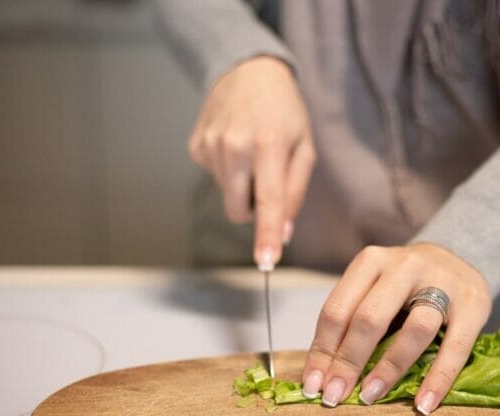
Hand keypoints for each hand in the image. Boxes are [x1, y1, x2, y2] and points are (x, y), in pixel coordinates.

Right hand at [187, 56, 315, 268]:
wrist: (247, 70)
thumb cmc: (284, 111)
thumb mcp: (304, 146)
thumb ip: (295, 192)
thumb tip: (284, 232)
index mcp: (268, 144)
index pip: (268, 200)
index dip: (267, 234)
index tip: (266, 261)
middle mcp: (234, 146)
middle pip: (239, 209)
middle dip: (255, 207)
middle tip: (268, 176)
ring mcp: (210, 146)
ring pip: (227, 196)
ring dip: (242, 185)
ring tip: (251, 152)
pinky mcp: (195, 147)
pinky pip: (215, 179)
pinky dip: (228, 171)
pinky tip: (235, 145)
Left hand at [301, 243, 491, 414]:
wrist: (460, 257)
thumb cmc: (405, 285)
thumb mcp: (375, 288)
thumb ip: (352, 320)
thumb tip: (322, 374)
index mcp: (371, 261)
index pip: (338, 309)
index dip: (322, 350)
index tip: (312, 385)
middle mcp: (405, 265)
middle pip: (370, 317)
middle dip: (348, 361)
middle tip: (334, 396)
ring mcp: (443, 282)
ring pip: (415, 329)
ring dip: (389, 368)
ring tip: (370, 396)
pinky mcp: (473, 303)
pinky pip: (455, 347)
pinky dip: (439, 378)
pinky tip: (424, 404)